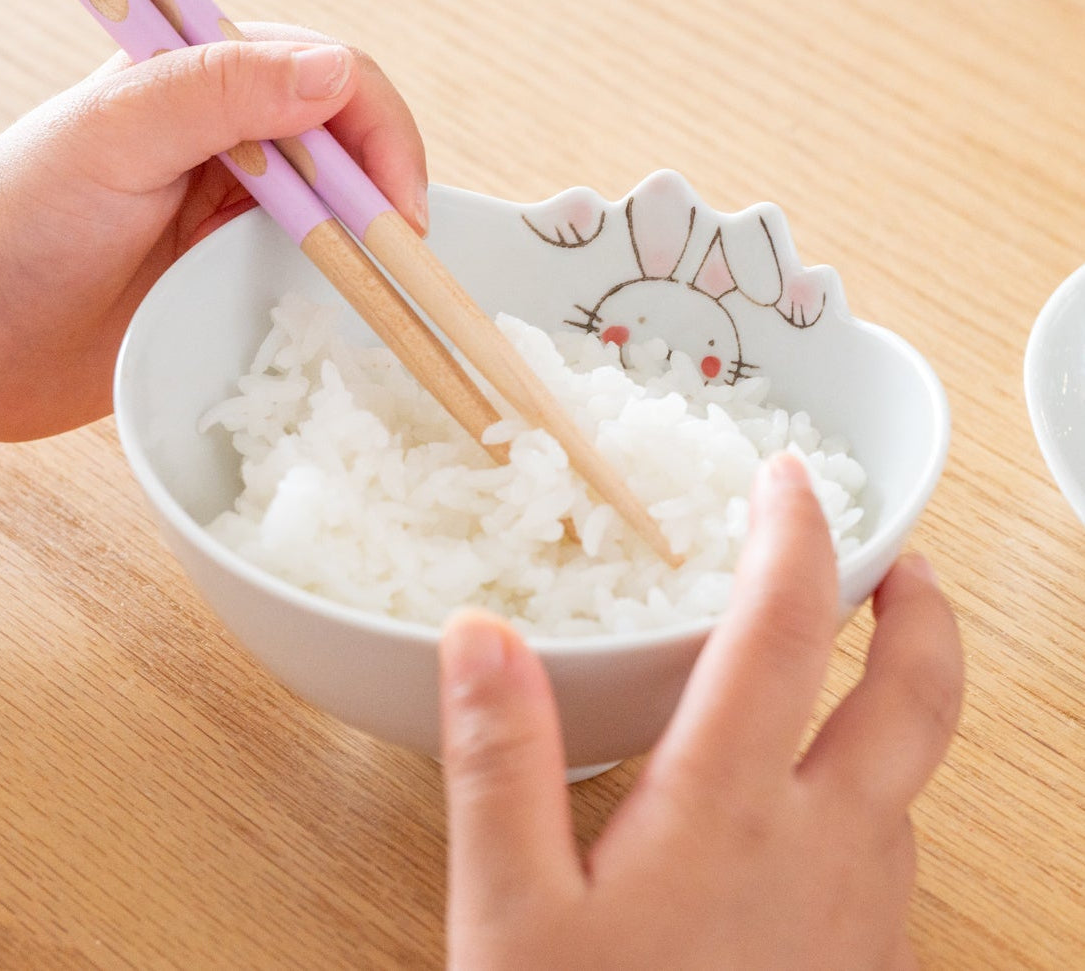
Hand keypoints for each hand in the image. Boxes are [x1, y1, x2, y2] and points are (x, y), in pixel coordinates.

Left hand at [0, 23, 427, 440]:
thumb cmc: (18, 220)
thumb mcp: (113, 137)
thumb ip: (218, 91)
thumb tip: (338, 71)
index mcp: (206, 75)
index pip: (334, 74)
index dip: (379, 133)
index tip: (395, 207)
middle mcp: (233, 132)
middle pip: (352, 139)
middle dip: (389, 186)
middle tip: (402, 256)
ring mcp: (236, 205)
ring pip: (342, 203)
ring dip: (371, 236)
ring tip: (386, 283)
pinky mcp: (232, 270)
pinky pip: (312, 265)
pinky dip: (342, 279)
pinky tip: (349, 302)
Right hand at [439, 454, 962, 970]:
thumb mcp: (510, 917)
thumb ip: (498, 762)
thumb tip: (482, 634)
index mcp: (733, 811)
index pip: (787, 630)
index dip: (796, 536)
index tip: (790, 478)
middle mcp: (829, 853)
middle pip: (918, 698)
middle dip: (918, 610)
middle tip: (896, 558)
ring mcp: (865, 921)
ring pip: (912, 777)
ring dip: (899, 700)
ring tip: (843, 668)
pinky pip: (892, 854)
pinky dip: (874, 789)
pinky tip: (813, 809)